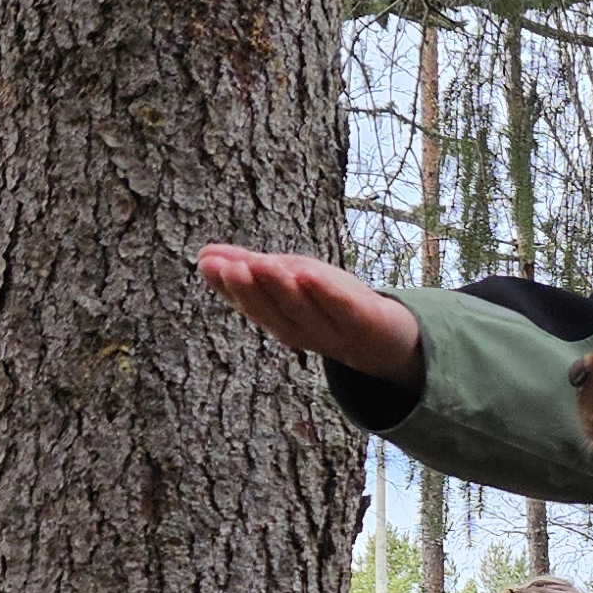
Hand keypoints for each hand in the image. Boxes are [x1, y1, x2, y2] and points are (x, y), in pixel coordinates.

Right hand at [199, 244, 422, 381]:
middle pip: (271, 310)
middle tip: (230, 267)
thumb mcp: (289, 279)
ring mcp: (332, 330)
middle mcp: (301, 329)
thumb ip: (250, 267)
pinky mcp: (364, 324)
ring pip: (302, 310)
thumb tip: (203, 254)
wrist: (389, 338)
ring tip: (261, 264)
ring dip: (280, 287)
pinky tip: (310, 276)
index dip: (227, 287)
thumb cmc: (332, 304)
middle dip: (249, 289)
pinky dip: (326, 295)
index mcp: (279, 319)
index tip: (206, 264)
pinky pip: (342, 310)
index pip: (248, 303)